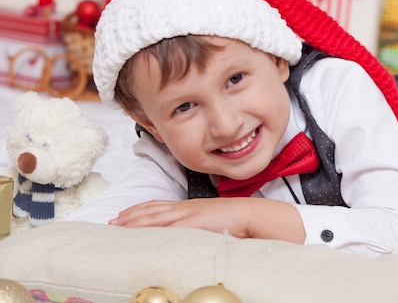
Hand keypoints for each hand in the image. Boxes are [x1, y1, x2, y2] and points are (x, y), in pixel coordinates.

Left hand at [109, 198, 250, 237]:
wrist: (245, 214)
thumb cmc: (231, 219)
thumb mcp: (208, 220)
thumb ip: (195, 224)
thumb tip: (187, 232)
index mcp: (187, 206)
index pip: (157, 205)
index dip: (139, 209)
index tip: (124, 214)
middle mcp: (183, 207)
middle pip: (150, 209)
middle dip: (130, 215)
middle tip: (113, 222)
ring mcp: (186, 214)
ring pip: (154, 216)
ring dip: (134, 220)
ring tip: (118, 226)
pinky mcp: (191, 222)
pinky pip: (166, 225)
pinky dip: (150, 227)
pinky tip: (140, 232)